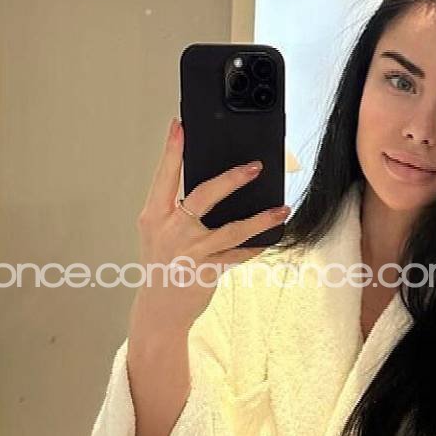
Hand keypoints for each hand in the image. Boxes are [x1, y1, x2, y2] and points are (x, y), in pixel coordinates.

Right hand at [134, 117, 290, 333]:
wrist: (159, 310)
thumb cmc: (162, 265)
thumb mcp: (159, 232)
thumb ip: (177, 209)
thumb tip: (214, 184)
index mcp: (153, 215)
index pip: (164, 176)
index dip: (173, 149)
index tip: (180, 125)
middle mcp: (171, 230)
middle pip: (204, 195)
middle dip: (232, 178)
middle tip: (255, 167)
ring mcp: (191, 251)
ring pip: (232, 229)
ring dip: (261, 218)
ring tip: (281, 209)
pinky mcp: (207, 270)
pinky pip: (239, 254)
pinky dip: (256, 246)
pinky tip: (271, 236)